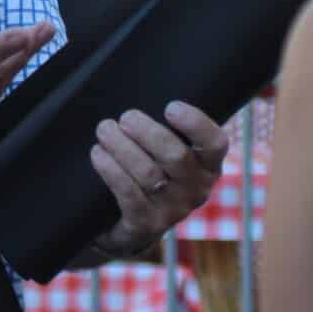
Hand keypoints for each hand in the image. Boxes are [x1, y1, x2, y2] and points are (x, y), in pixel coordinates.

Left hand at [87, 101, 229, 258]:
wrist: (133, 226)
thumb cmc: (154, 172)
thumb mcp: (170, 153)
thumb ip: (171, 128)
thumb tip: (153, 85)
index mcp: (208, 166)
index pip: (215, 144)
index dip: (195, 124)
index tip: (171, 106)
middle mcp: (196, 190)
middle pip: (176, 156)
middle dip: (147, 132)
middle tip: (125, 117)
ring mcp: (172, 210)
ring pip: (148, 173)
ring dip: (122, 147)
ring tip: (104, 130)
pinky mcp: (146, 224)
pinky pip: (128, 193)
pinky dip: (111, 170)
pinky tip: (98, 154)